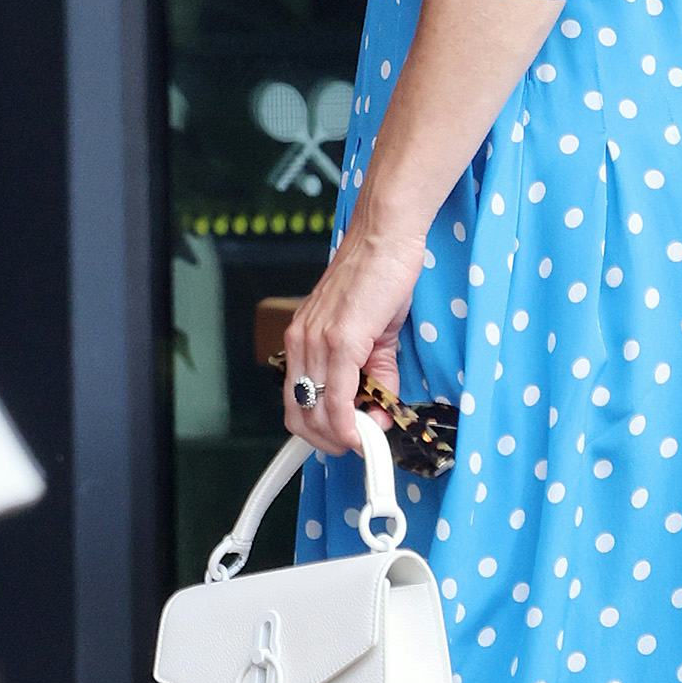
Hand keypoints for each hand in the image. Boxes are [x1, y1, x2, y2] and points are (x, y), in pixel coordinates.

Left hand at [282, 214, 421, 454]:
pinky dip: (351, 421)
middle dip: (330, 442)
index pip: (296, 403)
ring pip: (319, 411)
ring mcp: (319, 342)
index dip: (320, 432)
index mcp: (302, 340)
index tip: (348, 439)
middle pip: (301, 415)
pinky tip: (367, 428)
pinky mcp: (342, 339)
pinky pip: (340, 394)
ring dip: (344, 435)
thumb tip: (379, 409)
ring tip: (370, 436)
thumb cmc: (378, 275)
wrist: (385, 237)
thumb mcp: (373, 332)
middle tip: (360, 444)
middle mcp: (302, 342)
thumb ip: (374, 373)